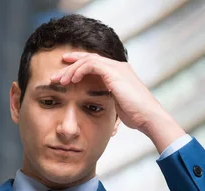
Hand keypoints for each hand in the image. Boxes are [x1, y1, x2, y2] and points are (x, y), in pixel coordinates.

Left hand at [50, 52, 185, 149]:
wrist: (148, 117)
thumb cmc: (137, 116)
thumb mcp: (119, 106)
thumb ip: (108, 100)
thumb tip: (98, 107)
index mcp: (119, 73)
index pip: (94, 63)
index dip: (78, 66)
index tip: (64, 74)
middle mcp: (118, 66)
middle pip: (88, 59)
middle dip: (70, 65)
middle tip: (55, 76)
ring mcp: (116, 67)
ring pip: (87, 60)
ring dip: (71, 70)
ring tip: (59, 81)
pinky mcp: (114, 72)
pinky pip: (90, 65)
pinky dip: (79, 71)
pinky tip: (71, 80)